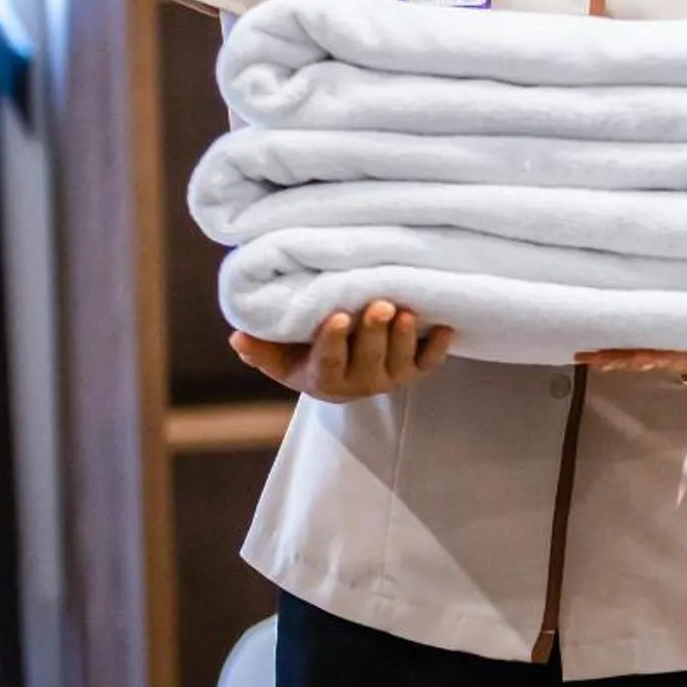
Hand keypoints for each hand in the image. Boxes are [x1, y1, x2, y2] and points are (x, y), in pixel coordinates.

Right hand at [231, 300, 454, 402]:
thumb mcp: (280, 357)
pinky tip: (448, 328)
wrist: (340, 375)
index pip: (328, 361)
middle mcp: (360, 382)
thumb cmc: (305, 357)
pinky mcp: (412, 371)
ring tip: (407, 311)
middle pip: (368, 359)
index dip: (333, 341)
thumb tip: (238, 337)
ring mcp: (389, 377)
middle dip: (374, 332)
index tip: (337, 316)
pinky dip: (438, 348)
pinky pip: (428, 363)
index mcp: (325, 378)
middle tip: (380, 305)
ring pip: (399, 361)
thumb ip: (261, 349)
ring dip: (404, 337)